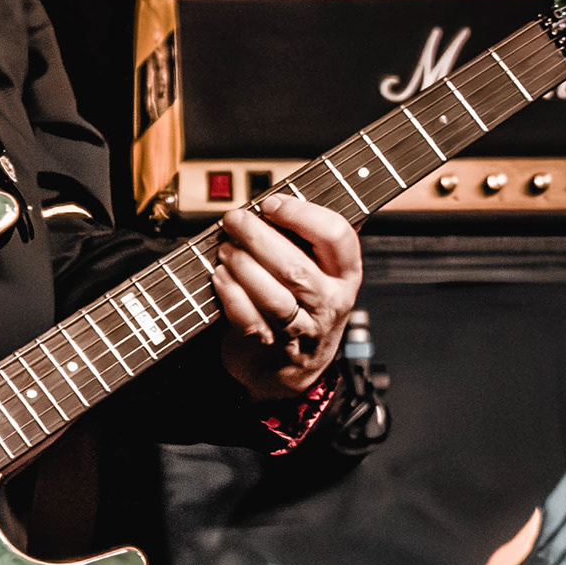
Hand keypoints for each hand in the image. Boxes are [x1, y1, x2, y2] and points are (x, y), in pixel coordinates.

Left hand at [211, 192, 362, 402]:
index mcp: (345, 274)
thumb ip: (311, 238)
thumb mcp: (322, 273)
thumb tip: (285, 195)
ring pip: (273, 296)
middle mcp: (329, 302)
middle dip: (259, 238)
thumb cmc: (302, 307)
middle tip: (235, 220)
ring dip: (243, 267)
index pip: (336, 236)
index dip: (301, 214)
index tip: (272, 204)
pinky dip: (231, 296)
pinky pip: (250, 320)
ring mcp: (302, 329)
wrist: (291, 369)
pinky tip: (220, 277)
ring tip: (226, 249)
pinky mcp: (272, 348)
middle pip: (295, 266)